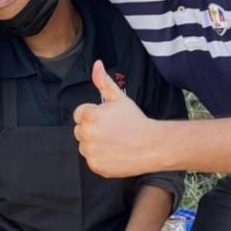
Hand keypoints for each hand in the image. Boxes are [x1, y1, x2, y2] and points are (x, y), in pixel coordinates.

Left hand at [73, 60, 159, 176]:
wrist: (152, 145)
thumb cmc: (135, 120)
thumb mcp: (119, 99)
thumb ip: (103, 82)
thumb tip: (96, 64)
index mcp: (89, 116)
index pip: (79, 114)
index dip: (93, 115)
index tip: (108, 119)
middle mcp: (86, 134)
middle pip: (79, 130)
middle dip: (92, 129)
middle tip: (112, 130)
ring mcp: (90, 152)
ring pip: (84, 146)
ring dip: (94, 144)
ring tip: (114, 141)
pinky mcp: (95, 166)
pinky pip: (92, 160)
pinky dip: (100, 158)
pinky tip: (115, 153)